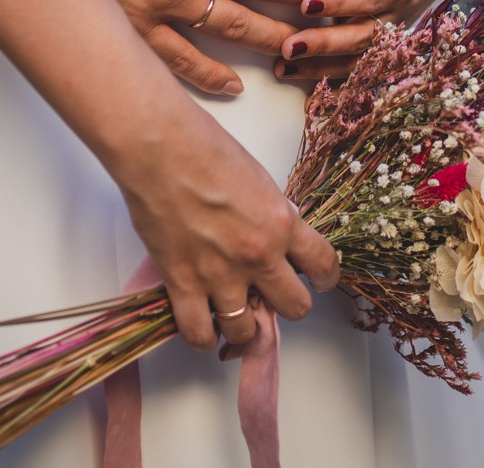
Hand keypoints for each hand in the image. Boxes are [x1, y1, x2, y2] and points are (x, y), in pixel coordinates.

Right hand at [110, 114, 339, 349]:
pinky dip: (203, 336)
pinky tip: (203, 322)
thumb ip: (273, 213)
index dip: (324, 278)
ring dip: (242, 324)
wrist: (158, 149)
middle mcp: (258, 255)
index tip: (318, 281)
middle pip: (295, 308)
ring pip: (245, 331)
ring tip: (232, 311)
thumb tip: (280, 232)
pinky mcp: (182, 284)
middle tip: (271, 293)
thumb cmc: (204, 148)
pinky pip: (199, 335)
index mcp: (282, 223)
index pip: (323, 265)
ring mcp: (220, 275)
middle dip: (286, 303)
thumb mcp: (258, 178)